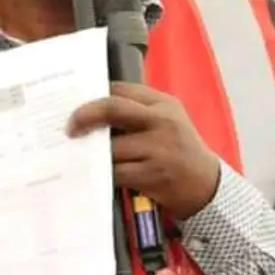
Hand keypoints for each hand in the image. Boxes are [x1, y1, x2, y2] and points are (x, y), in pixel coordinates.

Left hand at [66, 82, 220, 219]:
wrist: (205, 184)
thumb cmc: (179, 150)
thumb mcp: (168, 121)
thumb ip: (139, 112)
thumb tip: (94, 111)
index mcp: (164, 104)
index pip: (122, 90)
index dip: (96, 95)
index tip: (78, 105)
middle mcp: (162, 122)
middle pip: (113, 109)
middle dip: (86, 115)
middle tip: (69, 127)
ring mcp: (158, 149)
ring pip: (111, 147)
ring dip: (93, 153)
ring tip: (82, 156)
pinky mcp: (153, 175)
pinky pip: (117, 172)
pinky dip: (104, 174)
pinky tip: (97, 175)